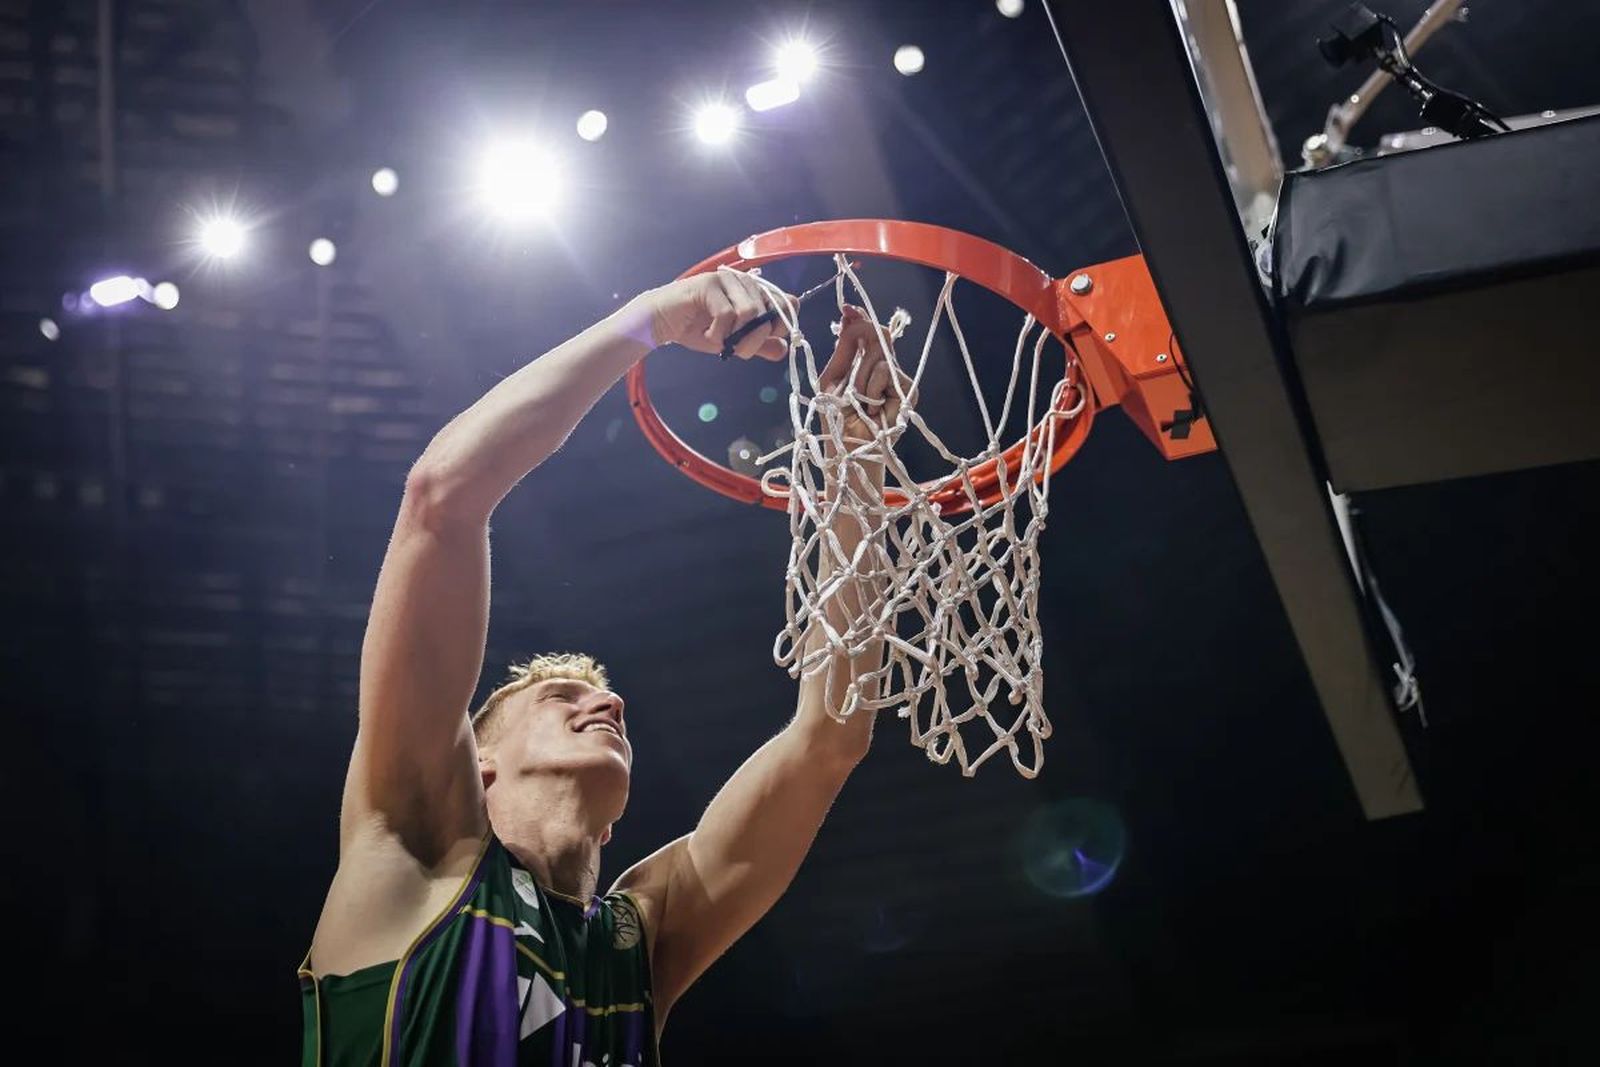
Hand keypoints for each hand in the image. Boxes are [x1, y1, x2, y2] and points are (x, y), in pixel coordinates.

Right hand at [645, 268, 796, 361]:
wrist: (663, 323)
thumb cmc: (697, 328)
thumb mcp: (733, 341)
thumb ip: (757, 345)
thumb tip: (783, 350)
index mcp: (755, 293)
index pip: (787, 302)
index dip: (780, 325)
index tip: (762, 341)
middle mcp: (745, 282)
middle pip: (767, 314)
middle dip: (752, 341)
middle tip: (734, 349)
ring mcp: (727, 280)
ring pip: (749, 312)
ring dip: (735, 337)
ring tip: (719, 341)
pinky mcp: (710, 284)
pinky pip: (727, 314)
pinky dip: (718, 333)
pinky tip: (707, 334)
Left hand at [818, 306, 916, 445]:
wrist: (848, 448)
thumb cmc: (836, 418)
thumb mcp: (832, 378)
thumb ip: (845, 346)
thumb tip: (851, 312)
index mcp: (865, 362)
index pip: (867, 331)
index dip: (859, 318)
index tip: (847, 310)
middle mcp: (884, 367)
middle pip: (876, 336)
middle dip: (858, 354)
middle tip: (849, 384)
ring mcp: (898, 378)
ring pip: (878, 354)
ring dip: (860, 378)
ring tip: (857, 401)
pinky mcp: (908, 390)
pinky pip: (884, 372)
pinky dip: (870, 388)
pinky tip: (870, 406)